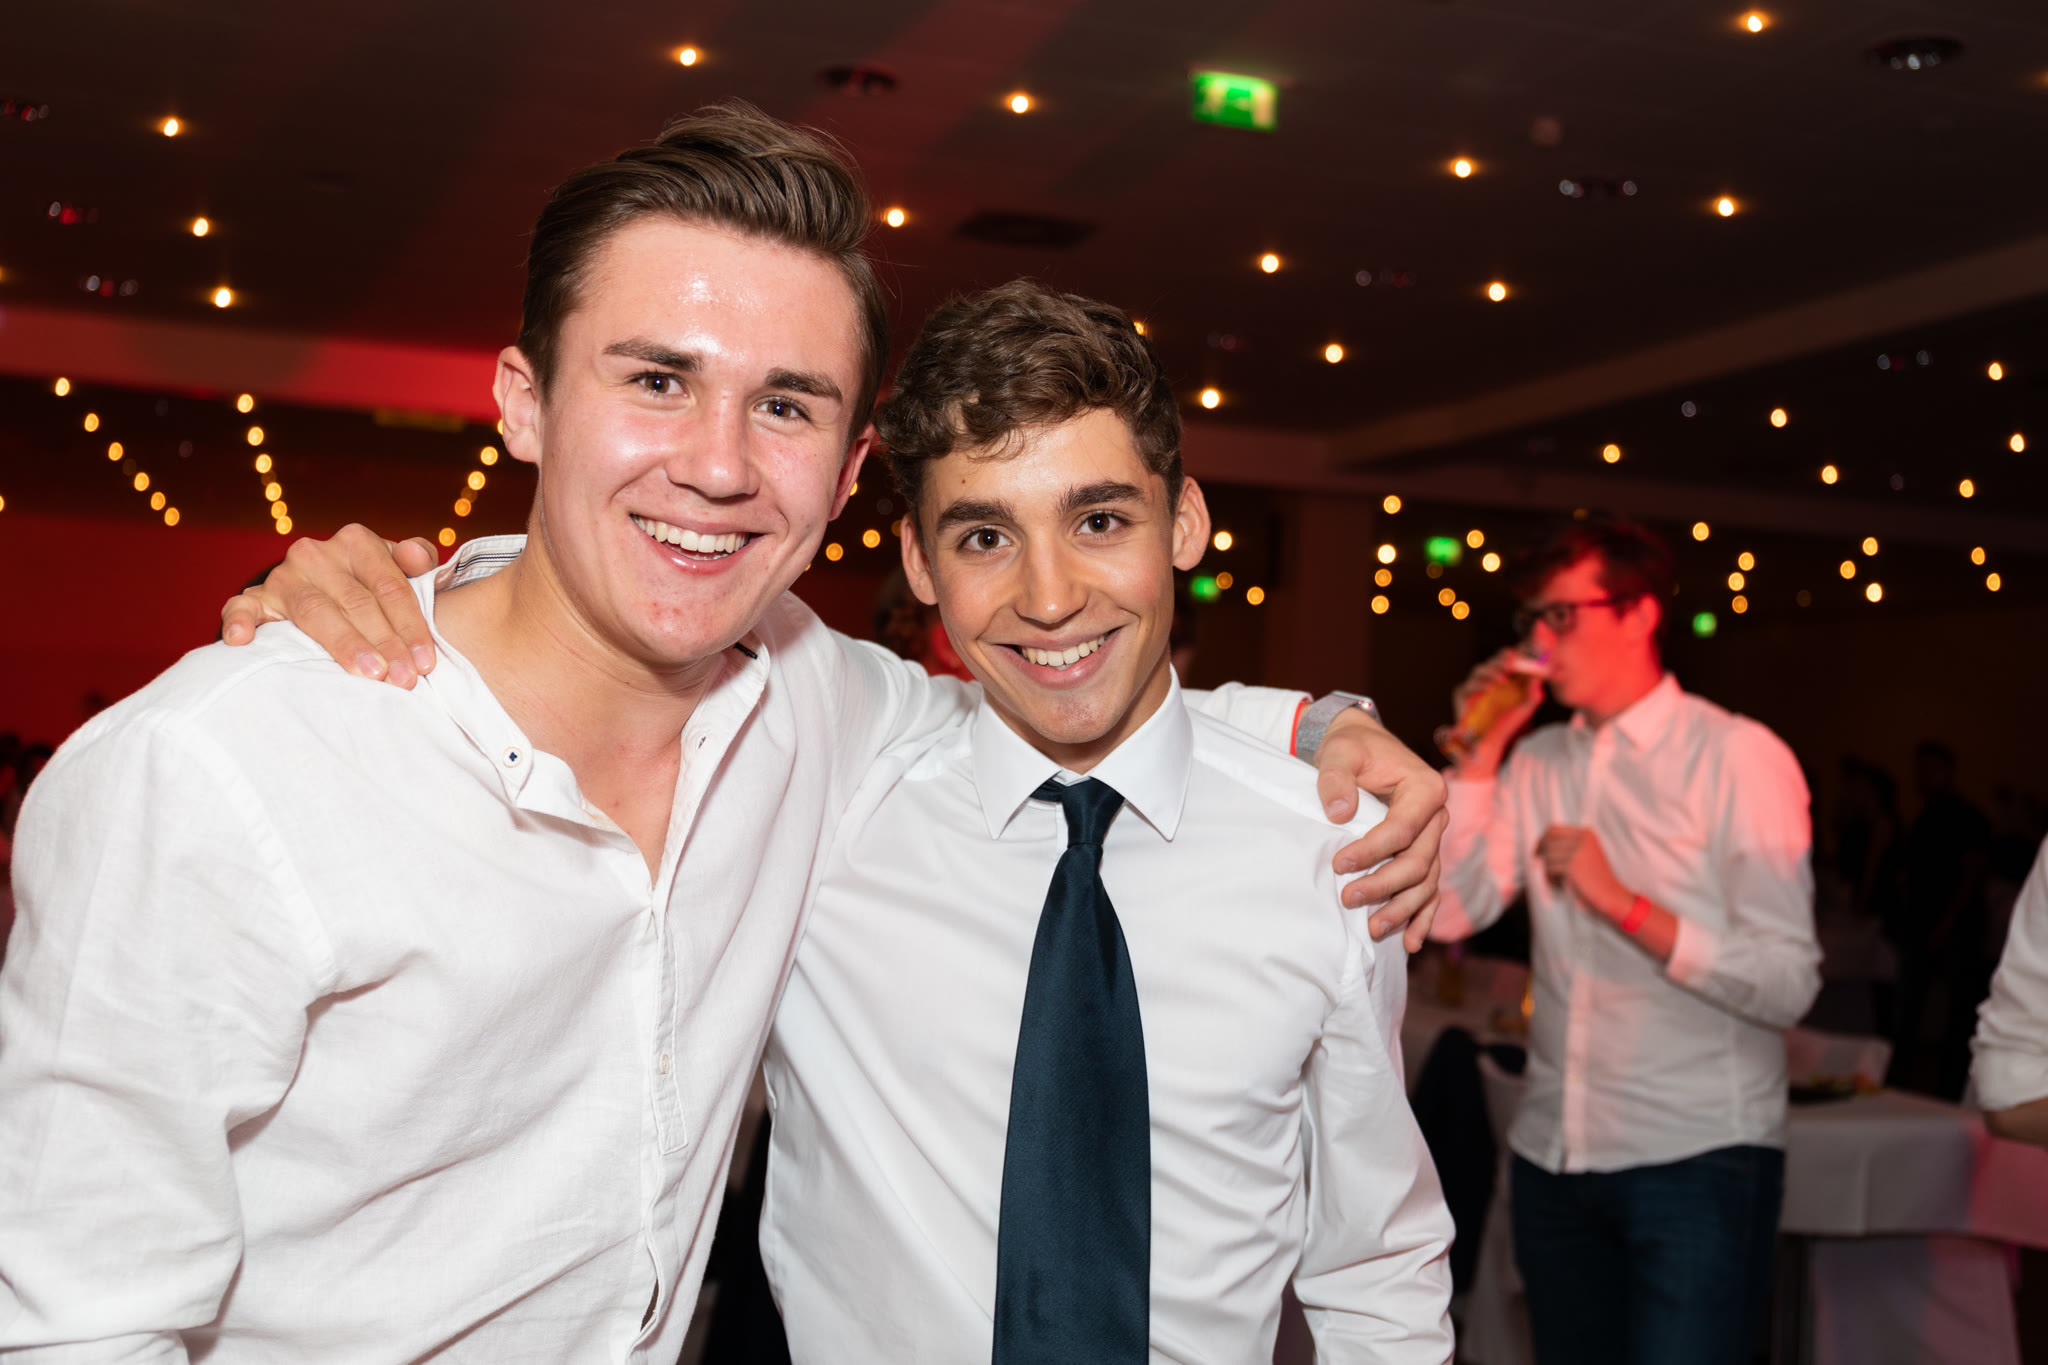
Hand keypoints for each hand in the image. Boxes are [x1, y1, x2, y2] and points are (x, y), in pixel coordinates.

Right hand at [220, 526, 441, 686]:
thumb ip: (417, 560)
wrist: (320, 590)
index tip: (425, 663)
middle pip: (358, 602)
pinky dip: (238, 621)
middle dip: (385, 644)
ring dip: (344, 644)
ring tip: (369, 673)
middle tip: (403, 679)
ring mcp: (284, 578)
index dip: (411, 626)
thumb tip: (418, 557)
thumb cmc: (371, 586)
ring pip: (315, 611)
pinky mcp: (255, 599)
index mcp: (357, 542)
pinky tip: (242, 640)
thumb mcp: (397, 569)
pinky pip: (241, 607)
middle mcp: (317, 554)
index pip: (390, 587)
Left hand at [1315, 708, 1448, 949]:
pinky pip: (1428, 889)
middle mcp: (1436, 816)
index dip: (1373, 852)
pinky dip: (1421, 916)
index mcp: (1425, 789)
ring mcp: (1432, 838)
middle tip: (1348, 898)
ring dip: (1402, 909)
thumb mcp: (1340, 752)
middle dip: (1385, 886)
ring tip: (1373, 929)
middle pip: (1419, 861)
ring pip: (1425, 881)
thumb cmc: (1351, 748)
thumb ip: (1336, 778)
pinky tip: (1408, 942)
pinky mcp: (1422, 853)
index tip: (1340, 864)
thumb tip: (1339, 813)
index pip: (1403, 829)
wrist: (1360, 747)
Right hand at [1449, 650, 1544, 779]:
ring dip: (1492, 671)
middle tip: (1512, 661)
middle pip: (1493, 660)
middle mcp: (1489, 679)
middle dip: (1502, 659)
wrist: (1491, 742)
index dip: (1514, 653)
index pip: (1507, 659)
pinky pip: (1468, 685)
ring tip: (1504, 678)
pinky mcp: (1462, 695)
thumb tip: (1539, 676)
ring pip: (1480, 669)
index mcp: (1504, 678)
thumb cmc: (1508, 723)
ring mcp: (1474, 686)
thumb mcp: (1526, 707)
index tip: (1524, 652)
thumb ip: (1533, 693)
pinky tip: (1490, 689)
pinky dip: (1479, 684)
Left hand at [1535, 825, 1630, 920]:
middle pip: (1548, 842)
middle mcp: (1582, 838)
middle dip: (1542, 856)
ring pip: (1547, 857)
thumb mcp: (1584, 857)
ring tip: (1558, 881)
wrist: (1610, 895)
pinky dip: (1551, 880)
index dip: (1542, 840)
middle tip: (1538, 867)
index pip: (1554, 829)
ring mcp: (1578, 850)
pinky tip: (1561, 886)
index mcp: (1586, 834)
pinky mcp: (1572, 864)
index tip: (1537, 853)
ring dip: (1548, 872)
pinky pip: (1550, 869)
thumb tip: (1538, 845)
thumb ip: (1566, 848)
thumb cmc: (1595, 879)